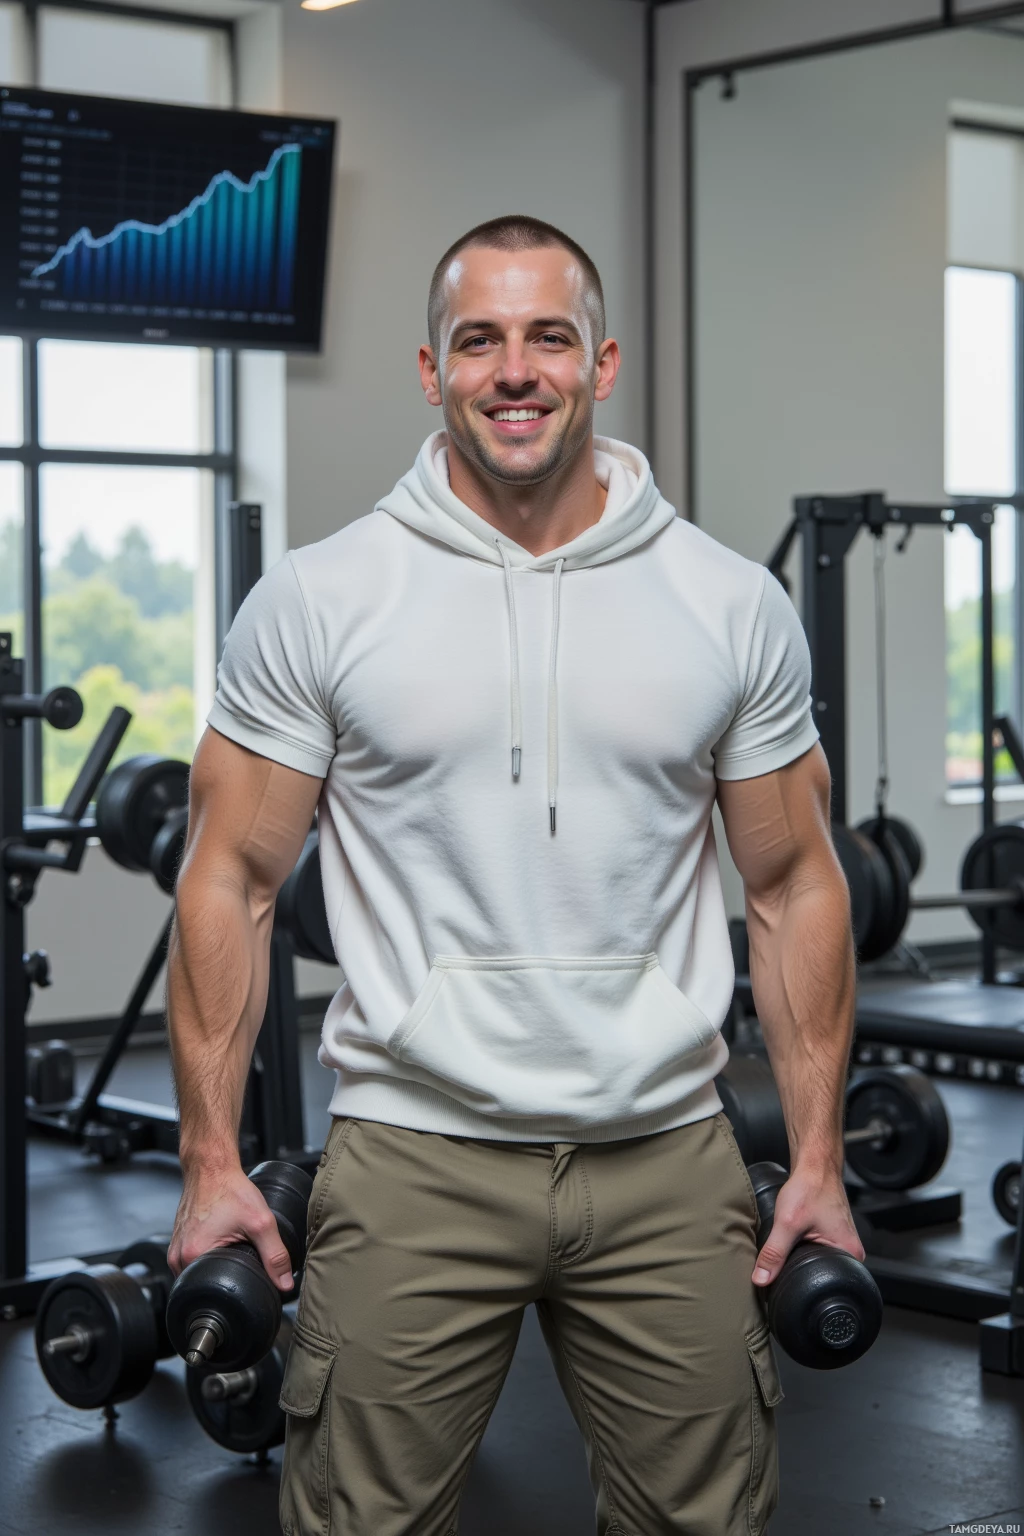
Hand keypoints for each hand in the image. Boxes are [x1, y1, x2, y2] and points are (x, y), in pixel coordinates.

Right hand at [168, 1161, 294, 1290]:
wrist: (211, 1167)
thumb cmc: (229, 1188)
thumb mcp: (260, 1222)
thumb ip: (275, 1255)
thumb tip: (285, 1283)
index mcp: (193, 1257)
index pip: (215, 1291)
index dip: (238, 1288)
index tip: (250, 1274)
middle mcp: (178, 1257)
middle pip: (206, 1284)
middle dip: (227, 1278)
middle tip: (242, 1255)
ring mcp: (175, 1250)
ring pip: (199, 1273)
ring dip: (217, 1267)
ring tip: (230, 1248)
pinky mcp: (178, 1243)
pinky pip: (193, 1261)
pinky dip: (209, 1257)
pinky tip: (221, 1245)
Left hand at [751, 1164, 864, 1286]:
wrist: (815, 1164)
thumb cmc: (811, 1187)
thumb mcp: (788, 1223)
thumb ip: (774, 1252)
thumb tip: (761, 1279)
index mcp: (850, 1255)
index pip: (827, 1284)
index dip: (803, 1284)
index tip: (785, 1280)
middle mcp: (851, 1252)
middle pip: (821, 1275)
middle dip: (800, 1271)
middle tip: (785, 1257)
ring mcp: (842, 1244)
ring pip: (817, 1262)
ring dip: (801, 1258)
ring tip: (791, 1245)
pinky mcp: (832, 1236)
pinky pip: (816, 1251)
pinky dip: (802, 1248)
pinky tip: (794, 1242)